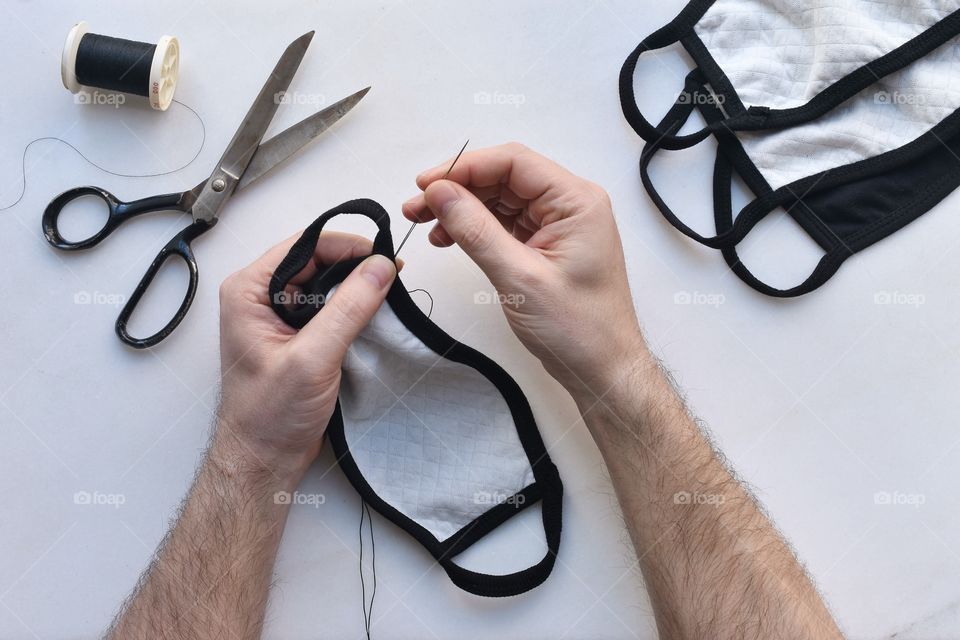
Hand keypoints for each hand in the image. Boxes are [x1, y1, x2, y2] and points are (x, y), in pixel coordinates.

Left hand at [214, 232, 396, 484]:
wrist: (263, 460)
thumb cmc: (269, 416)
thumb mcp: (313, 358)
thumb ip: (348, 309)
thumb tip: (380, 267)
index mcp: (248, 290)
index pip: (304, 245)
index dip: (347, 246)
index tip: (384, 256)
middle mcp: (259, 296)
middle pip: (316, 258)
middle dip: (355, 264)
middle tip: (393, 274)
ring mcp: (277, 315)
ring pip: (325, 281)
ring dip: (356, 286)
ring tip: (388, 294)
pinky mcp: (296, 333)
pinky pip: (328, 306)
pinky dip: (352, 307)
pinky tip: (373, 315)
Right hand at [403, 142, 646, 402]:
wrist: (602, 370)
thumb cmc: (577, 329)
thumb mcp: (519, 277)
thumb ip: (476, 230)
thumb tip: (439, 193)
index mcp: (576, 201)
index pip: (513, 162)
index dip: (464, 167)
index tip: (426, 185)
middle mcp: (571, 204)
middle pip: (504, 177)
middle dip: (457, 189)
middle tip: (415, 208)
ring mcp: (559, 224)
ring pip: (501, 199)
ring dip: (462, 208)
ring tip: (426, 225)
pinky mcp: (548, 244)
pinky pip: (506, 222)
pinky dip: (476, 227)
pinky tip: (449, 238)